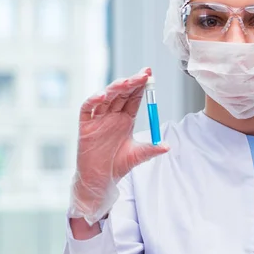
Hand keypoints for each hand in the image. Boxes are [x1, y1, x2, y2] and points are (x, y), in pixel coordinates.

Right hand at [69, 67, 168, 223]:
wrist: (101, 179)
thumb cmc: (119, 165)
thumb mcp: (139, 155)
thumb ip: (152, 149)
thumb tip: (167, 146)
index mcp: (126, 118)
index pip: (134, 97)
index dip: (141, 85)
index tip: (149, 74)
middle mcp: (113, 115)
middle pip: (122, 93)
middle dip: (132, 82)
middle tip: (143, 75)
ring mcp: (99, 119)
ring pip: (106, 97)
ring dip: (115, 88)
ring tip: (126, 82)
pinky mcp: (86, 125)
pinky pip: (88, 109)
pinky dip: (94, 101)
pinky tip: (103, 97)